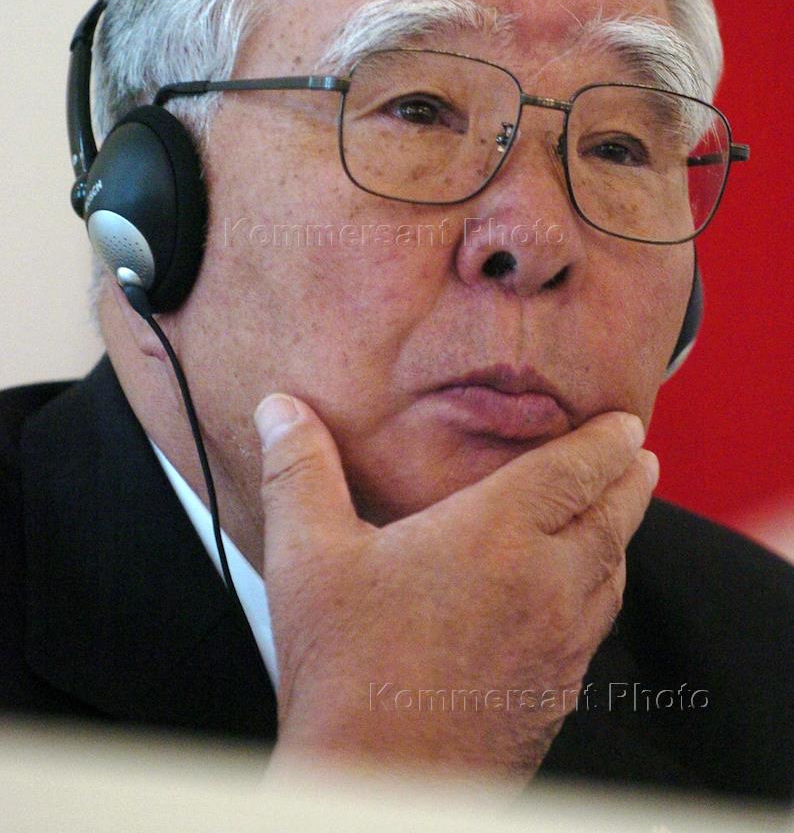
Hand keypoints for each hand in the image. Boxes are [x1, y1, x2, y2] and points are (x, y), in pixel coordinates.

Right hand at [255, 395, 656, 783]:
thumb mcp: (308, 556)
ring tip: (619, 513)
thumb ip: (300, 471)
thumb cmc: (345, 675)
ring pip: (613, 574)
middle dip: (628, 479)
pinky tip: (584, 597)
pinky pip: (597, 628)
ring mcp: (559, 644)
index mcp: (495, 535)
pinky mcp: (557, 693)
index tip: (622, 422)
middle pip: (612, 517)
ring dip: (623, 534)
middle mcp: (544, 584)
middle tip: (636, 456)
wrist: (379, 785)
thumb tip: (281, 411)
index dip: (604, 441)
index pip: (573, 471)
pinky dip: (603, 592)